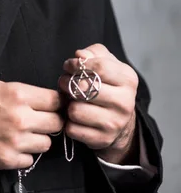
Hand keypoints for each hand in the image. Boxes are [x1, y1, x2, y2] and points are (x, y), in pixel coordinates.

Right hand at [0, 80, 63, 170]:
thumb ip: (23, 94)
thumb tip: (45, 100)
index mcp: (18, 94)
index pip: (56, 100)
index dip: (56, 103)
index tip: (52, 106)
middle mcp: (21, 117)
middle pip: (57, 123)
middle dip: (50, 121)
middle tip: (39, 121)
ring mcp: (15, 141)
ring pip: (46, 143)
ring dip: (37, 139)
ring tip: (21, 134)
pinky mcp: (7, 160)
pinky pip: (29, 159)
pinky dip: (23, 154)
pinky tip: (10, 146)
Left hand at [58, 44, 138, 163]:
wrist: (119, 121)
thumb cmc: (108, 85)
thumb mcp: (106, 63)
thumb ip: (93, 53)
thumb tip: (80, 55)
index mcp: (128, 79)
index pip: (100, 67)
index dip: (78, 64)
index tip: (68, 65)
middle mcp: (125, 102)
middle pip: (84, 88)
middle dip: (67, 83)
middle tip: (65, 82)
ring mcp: (115, 123)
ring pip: (75, 110)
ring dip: (67, 103)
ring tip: (71, 99)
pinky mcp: (103, 139)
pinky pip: (72, 129)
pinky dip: (68, 122)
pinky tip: (75, 116)